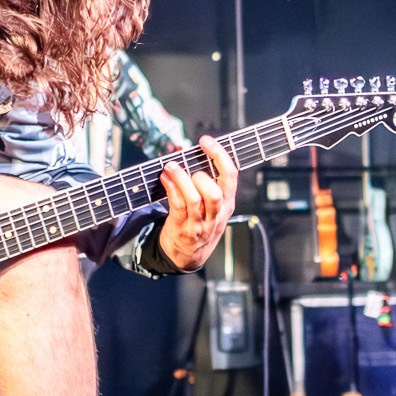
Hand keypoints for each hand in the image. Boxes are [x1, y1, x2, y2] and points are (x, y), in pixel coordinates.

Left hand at [156, 136, 236, 270]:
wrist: (189, 255)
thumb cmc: (201, 222)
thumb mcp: (213, 206)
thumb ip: (207, 181)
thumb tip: (186, 151)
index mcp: (227, 203)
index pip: (231, 175)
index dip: (219, 155)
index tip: (206, 141)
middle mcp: (216, 214)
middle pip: (215, 192)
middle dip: (201, 174)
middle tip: (190, 166)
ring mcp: (200, 223)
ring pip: (194, 199)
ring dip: (180, 179)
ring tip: (170, 167)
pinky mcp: (183, 228)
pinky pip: (177, 206)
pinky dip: (170, 188)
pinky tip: (165, 178)